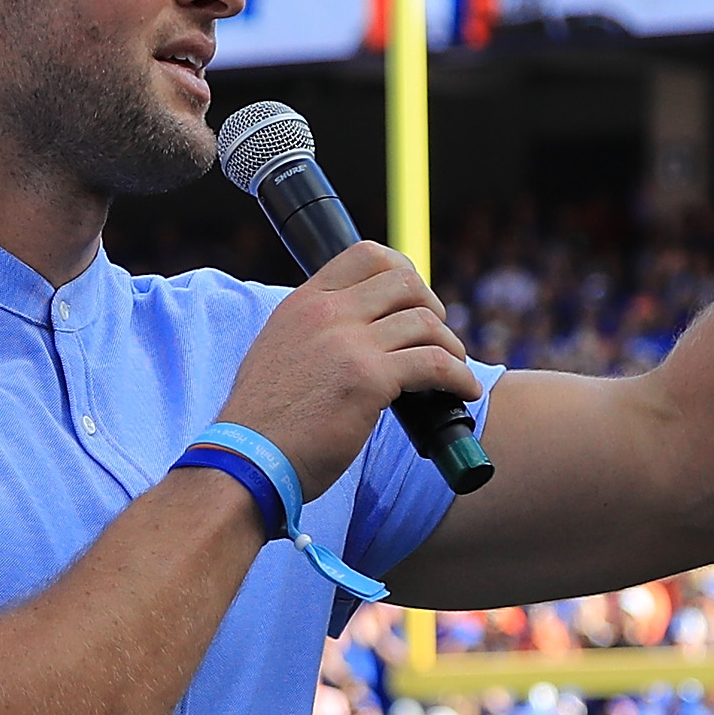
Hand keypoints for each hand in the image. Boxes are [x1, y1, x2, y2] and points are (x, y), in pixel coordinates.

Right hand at [221, 241, 479, 500]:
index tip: (413, 299)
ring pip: (425, 321)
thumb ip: (314, 332)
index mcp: (303, 302)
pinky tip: (463, 390)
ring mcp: (349, 343)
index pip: (366, 254)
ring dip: (450, 345)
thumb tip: (357, 333)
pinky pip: (435, 363)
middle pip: (404, 281)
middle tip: (436, 337)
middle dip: (432, 306)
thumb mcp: (279, 352)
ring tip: (453, 368)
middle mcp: (326, 312)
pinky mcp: (370, 379)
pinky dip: (458, 376)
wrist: (249, 460)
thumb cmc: (265, 422)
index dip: (402, 270)